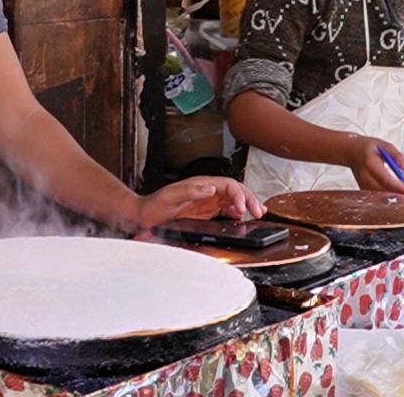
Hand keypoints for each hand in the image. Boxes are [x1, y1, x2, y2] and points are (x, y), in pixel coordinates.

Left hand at [133, 177, 265, 228]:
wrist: (145, 216)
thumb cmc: (155, 204)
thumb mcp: (171, 195)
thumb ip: (191, 191)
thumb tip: (211, 188)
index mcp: (201, 184)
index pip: (228, 185)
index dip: (239, 194)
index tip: (242, 208)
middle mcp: (207, 191)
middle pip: (235, 191)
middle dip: (249, 199)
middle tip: (259, 212)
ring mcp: (207, 202)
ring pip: (234, 200)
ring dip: (246, 206)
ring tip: (258, 214)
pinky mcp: (205, 213)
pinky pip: (226, 211)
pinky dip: (237, 214)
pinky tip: (242, 219)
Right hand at [342, 137, 403, 196]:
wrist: (351, 152)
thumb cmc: (368, 148)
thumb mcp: (385, 145)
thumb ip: (398, 156)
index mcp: (370, 164)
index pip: (387, 180)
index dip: (401, 188)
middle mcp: (365, 177)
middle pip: (385, 192)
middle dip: (402, 196)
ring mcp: (363, 185)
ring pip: (382, 197)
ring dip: (397, 198)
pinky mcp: (364, 190)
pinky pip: (378, 197)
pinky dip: (390, 197)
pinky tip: (400, 196)